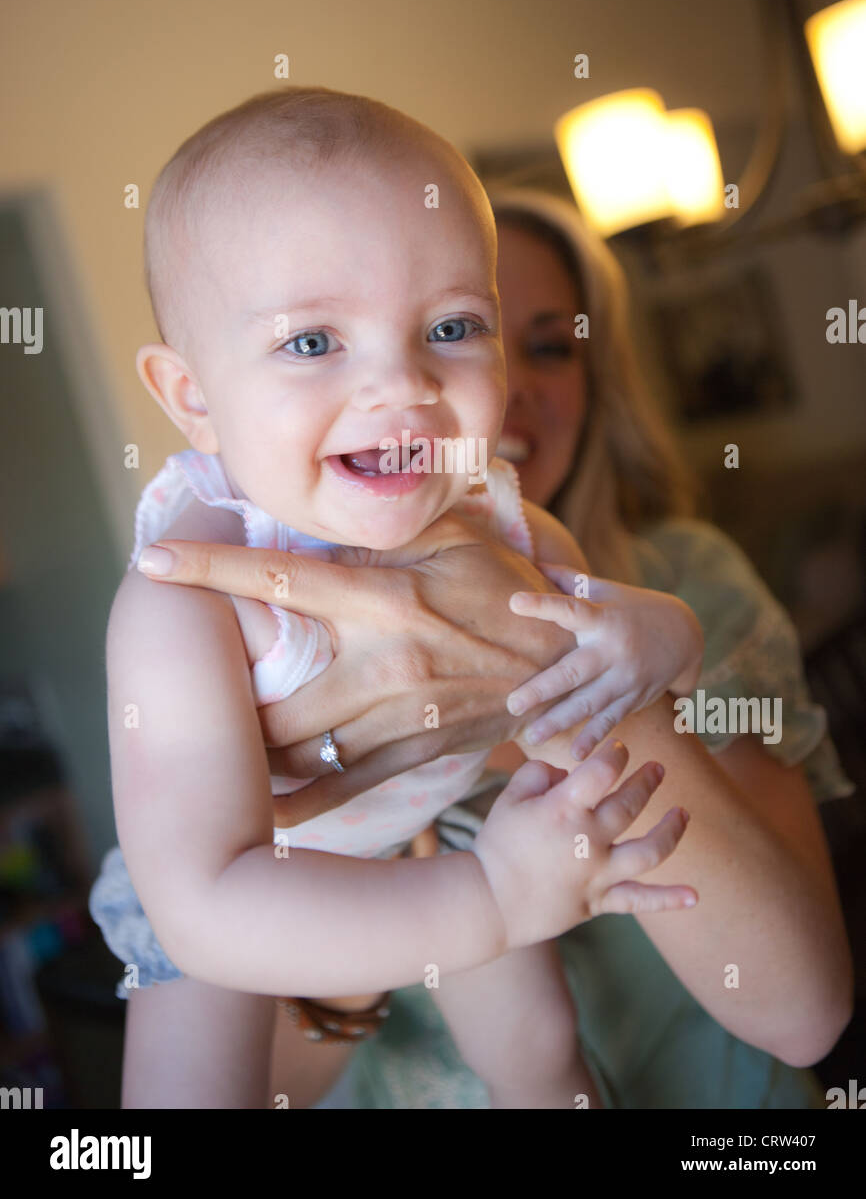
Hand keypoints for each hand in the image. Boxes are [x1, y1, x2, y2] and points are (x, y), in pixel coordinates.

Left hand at [135, 513, 580, 824]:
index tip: (152, 561)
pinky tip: (258, 802)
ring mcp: (398, 716)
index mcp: (386, 596)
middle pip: (270, 689)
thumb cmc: (506, 589)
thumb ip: (385, 524)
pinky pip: (339, 787)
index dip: (210, 568)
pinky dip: (294, 799)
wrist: (568, 667)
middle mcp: (384, 661)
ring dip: (248, 746)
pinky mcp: (413, 753)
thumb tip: (318, 513)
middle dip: (216, 690)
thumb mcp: (454, 536)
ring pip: (296, 746)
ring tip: (207, 738)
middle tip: (175, 681)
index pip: (280, 578)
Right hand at [473, 737, 696, 950]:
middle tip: (658, 768)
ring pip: (649, 851)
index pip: (602, 772)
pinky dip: (669, 900)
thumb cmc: (497, 845)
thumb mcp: (510, 797)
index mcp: (563, 810)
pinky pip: (639, 900)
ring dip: (671, 830)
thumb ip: (540, 774)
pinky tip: (695, 896)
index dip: (614, 754)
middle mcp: (587, 841)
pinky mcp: (598, 901)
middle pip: (630, 805)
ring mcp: (597, 874)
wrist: (489, 902)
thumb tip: (568, 772)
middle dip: (648, 781)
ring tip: (683, 813)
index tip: (618, 747)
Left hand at [505, 565, 704, 759]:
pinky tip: (575, 756)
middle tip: (511, 704)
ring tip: (530, 737)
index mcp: (604, 618)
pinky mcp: (635, 698)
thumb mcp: (608, 590)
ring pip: (589, 704)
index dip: (543, 605)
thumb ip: (571, 581)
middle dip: (542, 690)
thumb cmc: (634, 608)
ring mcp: (626, 678)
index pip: (571, 609)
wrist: (687, 635)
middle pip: (574, 672)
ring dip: (559, 722)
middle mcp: (615, 650)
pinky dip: (594, 738)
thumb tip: (533, 562)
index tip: (514, 601)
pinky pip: (611, 720)